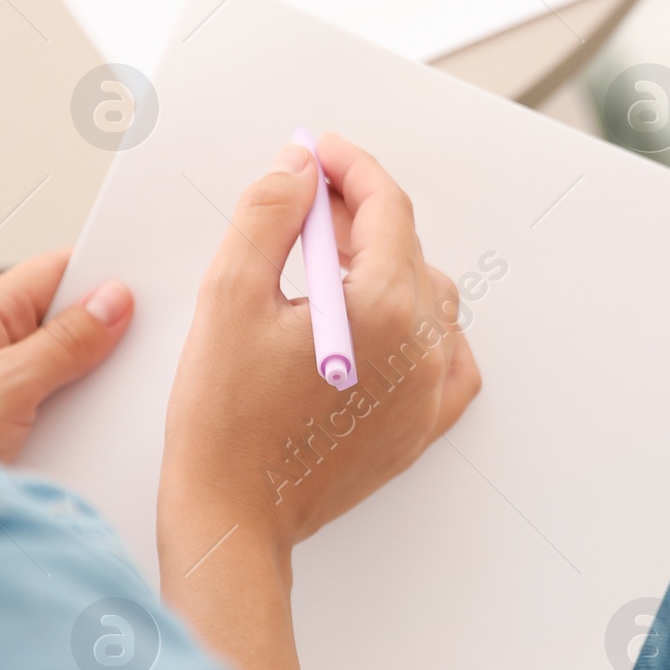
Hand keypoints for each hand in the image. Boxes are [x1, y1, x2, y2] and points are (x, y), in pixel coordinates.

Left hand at [0, 252, 132, 461]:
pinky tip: (95, 431)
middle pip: (62, 321)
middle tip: (143, 350)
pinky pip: (51, 405)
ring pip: (60, 367)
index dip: (100, 276)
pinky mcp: (2, 424)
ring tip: (117, 399)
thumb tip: (111, 302)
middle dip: (103, 336)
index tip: (146, 288)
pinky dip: (75, 414)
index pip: (55, 273)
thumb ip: (64, 343)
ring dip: (89, 382)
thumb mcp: (9, 387)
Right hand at [157, 135, 479, 669]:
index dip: (351, 169)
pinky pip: (445, 359)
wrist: (234, 516)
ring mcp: (428, 393)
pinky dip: (417, 327)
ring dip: (384, 267)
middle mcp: (422, 349)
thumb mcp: (230, 296)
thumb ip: (270, 217)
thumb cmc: (224, 420)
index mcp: (383, 310)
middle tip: (304, 205)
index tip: (320, 152)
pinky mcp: (420, 428)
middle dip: (358, 216)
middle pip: (406, 250)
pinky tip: (376, 323)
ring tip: (324, 266)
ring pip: (427, 298)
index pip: (386, 210)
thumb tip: (299, 170)